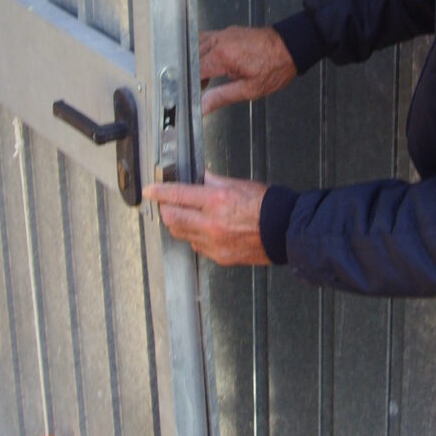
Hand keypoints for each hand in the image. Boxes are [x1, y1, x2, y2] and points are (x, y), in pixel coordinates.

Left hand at [143, 170, 270, 265]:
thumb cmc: (267, 206)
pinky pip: (196, 246)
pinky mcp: (219, 256)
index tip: (150, 190)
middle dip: (166, 209)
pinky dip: (193, 236)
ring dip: (178, 223)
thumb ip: (214, 181)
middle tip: (167, 202)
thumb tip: (198, 178)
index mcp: (217, 201)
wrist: (285, 231)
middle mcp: (212, 224)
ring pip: (181, 234)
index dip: (159, 192)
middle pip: (172, 218)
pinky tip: (202, 229)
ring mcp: (214, 243)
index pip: (178, 195)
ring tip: (186, 214)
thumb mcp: (239, 184)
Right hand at [198, 25, 295, 115]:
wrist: (291, 47)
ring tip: (207, 79)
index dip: (191, 84)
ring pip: (197, 45)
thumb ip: (222, 97)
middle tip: (200, 89)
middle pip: (192, 57)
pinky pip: (207, 39)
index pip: (195, 70)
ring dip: (197, 62)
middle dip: (193, 74)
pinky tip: (213, 64)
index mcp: (223, 55)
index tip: (192, 94)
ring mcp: (224, 33)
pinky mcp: (228, 31)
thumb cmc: (275, 67)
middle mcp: (220, 40)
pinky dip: (204, 51)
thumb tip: (203, 106)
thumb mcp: (250, 89)